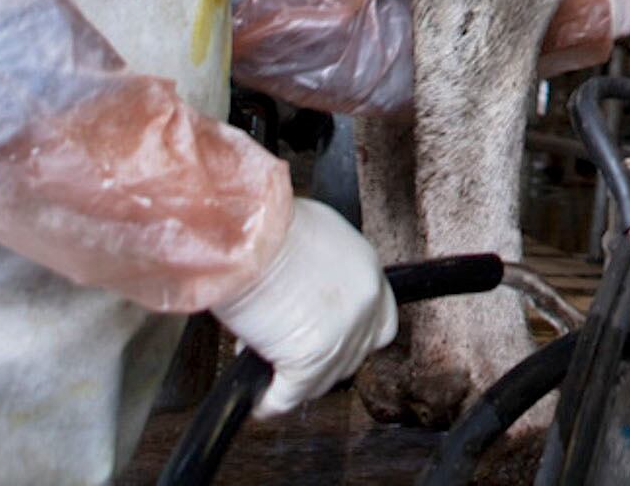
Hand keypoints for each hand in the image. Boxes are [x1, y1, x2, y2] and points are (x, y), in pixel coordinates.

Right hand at [210, 199, 396, 414]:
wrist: (249, 235)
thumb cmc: (270, 227)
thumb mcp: (314, 235)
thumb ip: (324, 268)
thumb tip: (308, 289)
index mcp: (367, 272)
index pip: (380, 322)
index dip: (353, 335)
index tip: (329, 338)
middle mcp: (363, 305)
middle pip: (353, 355)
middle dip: (323, 359)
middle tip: (290, 352)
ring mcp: (340, 336)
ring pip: (323, 379)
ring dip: (295, 381)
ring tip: (268, 372)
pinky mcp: (310, 359)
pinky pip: (291, 396)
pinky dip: (273, 402)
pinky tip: (260, 400)